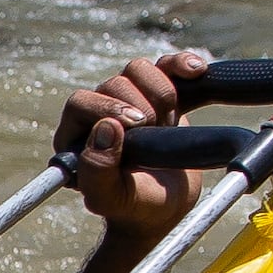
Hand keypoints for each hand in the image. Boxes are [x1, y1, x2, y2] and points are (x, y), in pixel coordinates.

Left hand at [58, 46, 212, 236]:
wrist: (167, 208)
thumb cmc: (135, 206)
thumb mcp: (111, 198)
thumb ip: (97, 170)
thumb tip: (105, 127)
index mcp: (75, 137)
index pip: (80, 102)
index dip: (109, 109)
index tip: (138, 127)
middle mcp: (97, 114)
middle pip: (113, 83)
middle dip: (143, 107)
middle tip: (158, 133)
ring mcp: (129, 100)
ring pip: (138, 69)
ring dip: (161, 94)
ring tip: (168, 125)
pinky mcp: (158, 95)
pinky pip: (166, 65)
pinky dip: (182, 64)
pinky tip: (197, 72)